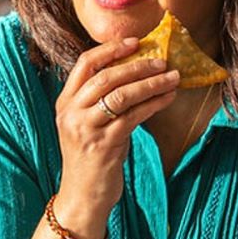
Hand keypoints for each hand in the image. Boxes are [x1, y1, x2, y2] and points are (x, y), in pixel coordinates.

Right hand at [55, 37, 179, 227]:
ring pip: (121, 95)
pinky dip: (153, 104)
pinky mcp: (103, 144)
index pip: (84, 64)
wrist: (83, 196)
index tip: (134, 42)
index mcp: (64, 103)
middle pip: (105, 77)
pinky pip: (133, 116)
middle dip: (137, 65)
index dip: (110, 49)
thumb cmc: (91, 158)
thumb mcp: (87, 125)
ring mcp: (85, 129)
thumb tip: (136, 73)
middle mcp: (71, 113)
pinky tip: (168, 98)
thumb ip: (100, 101)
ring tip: (172, 77)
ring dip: (150, 83)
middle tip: (162, 61)